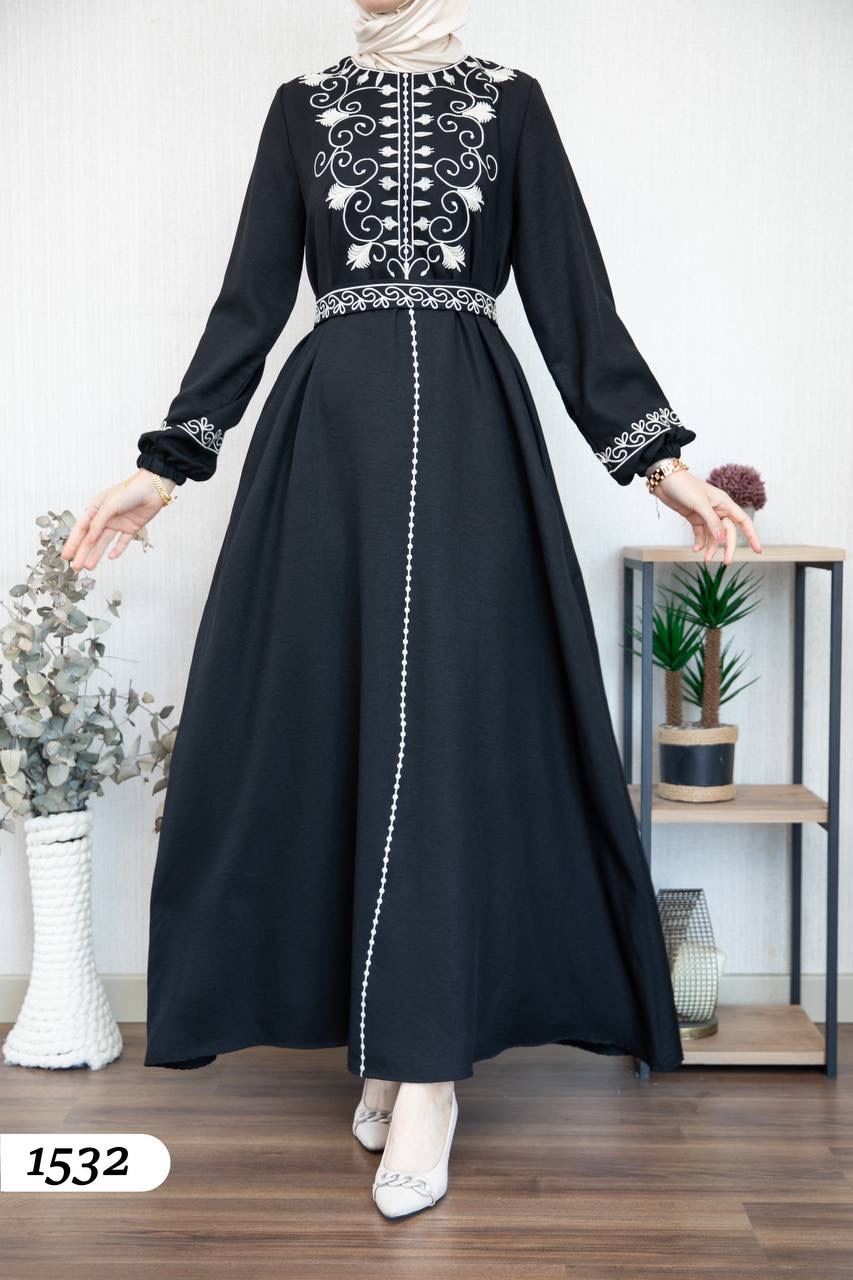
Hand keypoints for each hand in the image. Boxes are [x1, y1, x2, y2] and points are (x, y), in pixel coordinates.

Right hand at [60, 469, 176, 570]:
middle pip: (90, 539)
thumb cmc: (129, 491)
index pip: (80, 529)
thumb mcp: (108, 506)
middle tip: (76, 567)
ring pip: (104, 543)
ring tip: (89, 566)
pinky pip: (122, 542)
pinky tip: (111, 557)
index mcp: (95, 509)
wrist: (152, 489)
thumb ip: (98, 523)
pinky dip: (117, 550)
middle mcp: (105, 518)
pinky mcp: (131, 528)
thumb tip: (89, 539)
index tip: (65, 555)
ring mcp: (118, 524)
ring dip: (96, 554)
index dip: (72, 543)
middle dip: (82, 553)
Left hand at [652, 467, 762, 564]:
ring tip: (706, 560)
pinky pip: (701, 533)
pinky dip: (700, 542)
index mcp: (725, 503)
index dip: (752, 536)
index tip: (758, 550)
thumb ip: (712, 522)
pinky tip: (696, 549)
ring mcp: (706, 514)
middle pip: (728, 532)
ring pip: (714, 536)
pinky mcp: (695, 517)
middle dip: (728, 547)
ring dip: (711, 548)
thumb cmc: (684, 486)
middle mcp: (718, 510)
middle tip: (726, 563)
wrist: (665, 480)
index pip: (743, 521)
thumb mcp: (700, 504)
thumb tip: (723, 540)